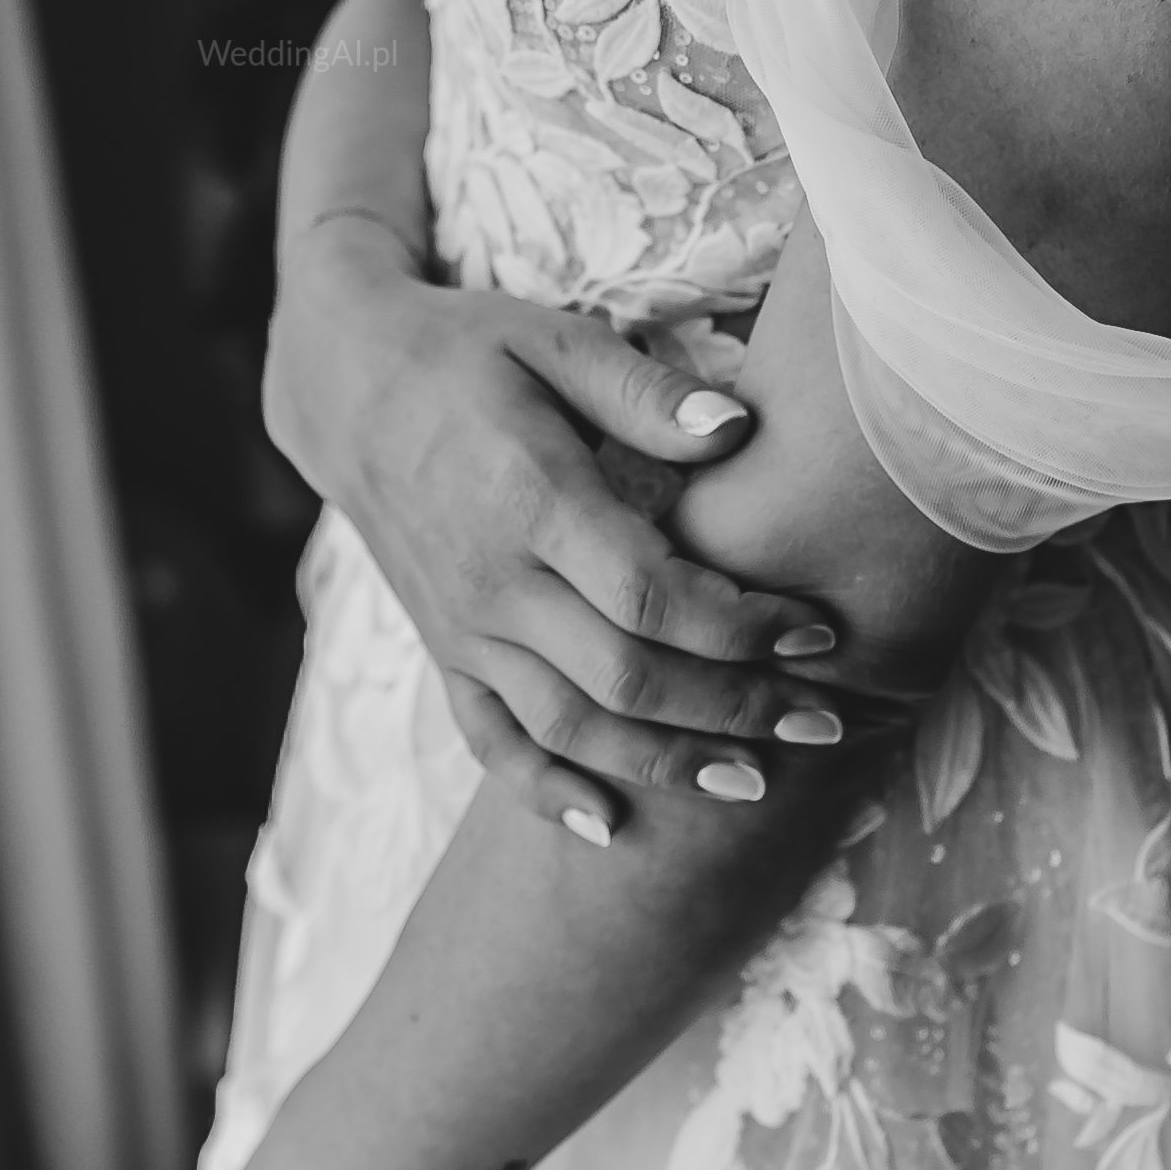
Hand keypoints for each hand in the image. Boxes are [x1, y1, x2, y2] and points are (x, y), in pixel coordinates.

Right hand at [262, 222, 847, 840]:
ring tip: (755, 783)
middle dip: (734, 711)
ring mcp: (463, 627)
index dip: (743, 628)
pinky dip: (546, 794)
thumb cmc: (468, 353)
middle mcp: (492, 581)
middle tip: (822, 723)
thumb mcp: (554, 339)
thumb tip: (741, 429)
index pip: (651, 597)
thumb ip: (646, 392)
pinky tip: (612, 829)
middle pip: (625, 679)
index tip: (819, 632)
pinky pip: (490, 742)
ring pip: (569, 727)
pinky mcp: (445, 653)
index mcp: (530, 498)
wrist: (348, 385)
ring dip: (665, 766)